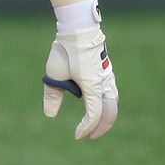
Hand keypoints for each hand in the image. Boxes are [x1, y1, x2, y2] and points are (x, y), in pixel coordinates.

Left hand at [42, 5, 117, 139]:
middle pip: (110, 112)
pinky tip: (98, 103)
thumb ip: (52, 95)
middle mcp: (105, 83)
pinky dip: (108, 103)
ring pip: (114, 102)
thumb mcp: (54, 73)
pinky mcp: (107, 70)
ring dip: (107, 115)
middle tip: (89, 136)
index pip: (94, 114)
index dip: (87, 127)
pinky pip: (111, 92)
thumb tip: (50, 114)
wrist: (79, 28)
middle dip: (100, 127)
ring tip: (96, 123)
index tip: (77, 136)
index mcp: (93, 86)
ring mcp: (108, 76)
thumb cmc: (66, 50)